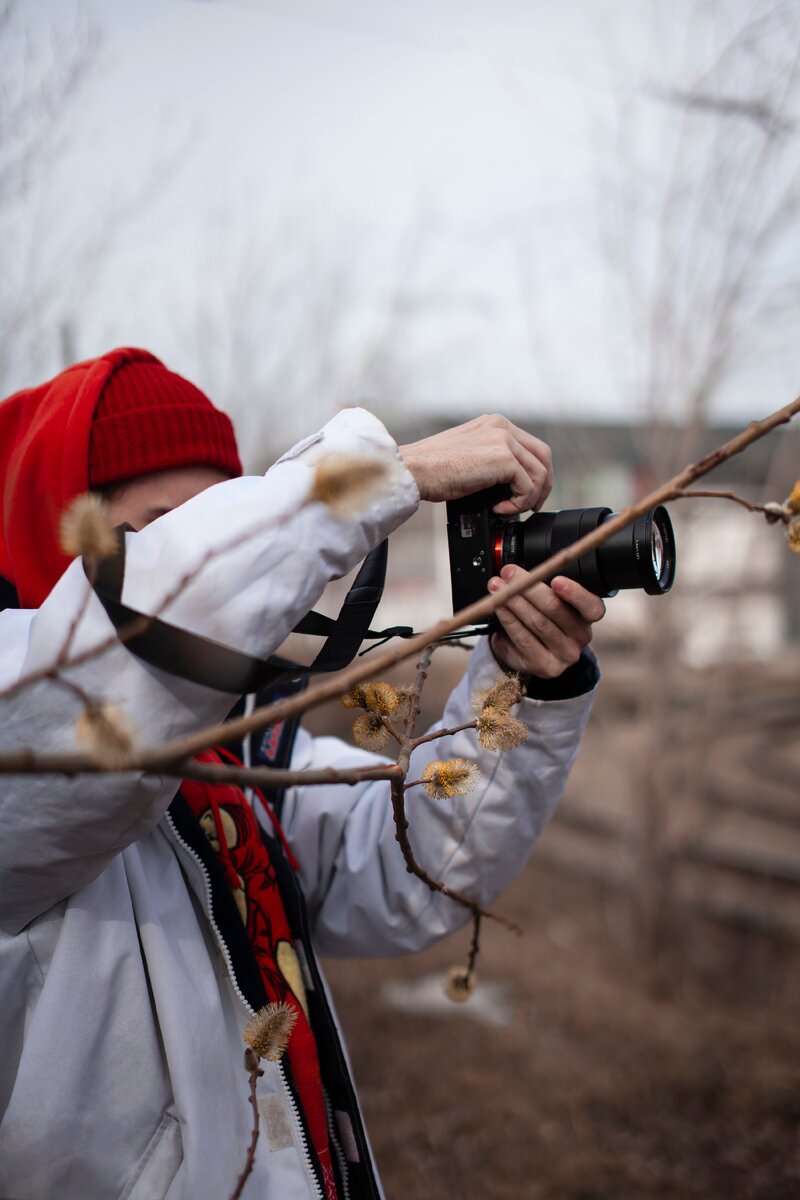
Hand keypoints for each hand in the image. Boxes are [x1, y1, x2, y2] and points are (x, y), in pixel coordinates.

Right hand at [399, 414, 552, 512]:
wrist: (414, 470)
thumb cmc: (432, 469)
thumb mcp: (468, 455)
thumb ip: (490, 459)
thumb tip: (509, 484)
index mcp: (495, 424)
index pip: (531, 447)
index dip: (535, 473)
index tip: (528, 493)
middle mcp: (502, 427)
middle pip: (544, 456)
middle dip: (543, 485)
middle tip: (532, 506)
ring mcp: (504, 440)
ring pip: (540, 472)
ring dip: (531, 497)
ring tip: (511, 510)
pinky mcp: (503, 458)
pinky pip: (528, 486)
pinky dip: (518, 504)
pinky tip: (500, 508)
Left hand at [488, 568, 605, 677]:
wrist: (533, 652)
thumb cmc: (544, 619)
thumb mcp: (550, 601)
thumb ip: (541, 587)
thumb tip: (514, 573)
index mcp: (588, 616)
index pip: (591, 606)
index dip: (575, 593)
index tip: (556, 580)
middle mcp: (581, 637)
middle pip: (555, 609)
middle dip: (528, 587)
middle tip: (509, 573)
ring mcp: (564, 654)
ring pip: (537, 623)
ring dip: (514, 601)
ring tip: (497, 588)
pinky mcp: (545, 666)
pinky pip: (524, 639)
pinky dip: (509, 619)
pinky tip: (499, 608)